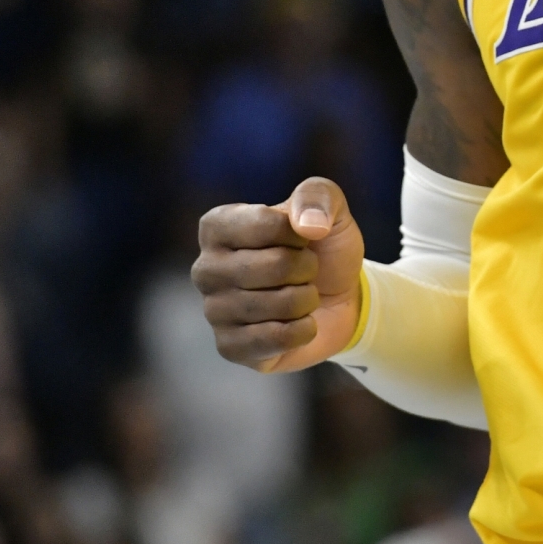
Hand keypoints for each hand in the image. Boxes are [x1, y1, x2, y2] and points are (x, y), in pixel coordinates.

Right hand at [191, 178, 364, 373]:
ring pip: (281, 304)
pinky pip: (277, 339)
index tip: (301, 238)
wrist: (337, 299)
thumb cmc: (322, 248)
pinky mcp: (229, 347)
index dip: (301, 233)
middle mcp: (205, 268)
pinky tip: (298, 324)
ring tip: (301, 296)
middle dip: (308, 269)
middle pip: (277, 266)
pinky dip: (303, 330)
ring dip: (307, 300)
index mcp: (217, 226)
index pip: (267, 224)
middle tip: (305, 271)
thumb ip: (318, 196)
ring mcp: (213, 311)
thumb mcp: (329, 208)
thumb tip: (308, 226)